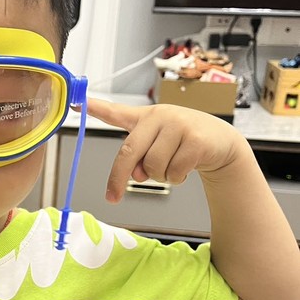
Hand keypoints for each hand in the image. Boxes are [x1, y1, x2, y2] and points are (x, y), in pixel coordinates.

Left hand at [86, 99, 244, 202]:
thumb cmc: (184, 143)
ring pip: (152, 167)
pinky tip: (188, 166)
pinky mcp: (195, 139)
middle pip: (129, 152)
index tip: (77, 102)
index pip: (117, 112)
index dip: (96, 108)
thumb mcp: (158, 146)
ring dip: (160, 177)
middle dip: (118, 178)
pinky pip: (173, 172)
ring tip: (174, 165)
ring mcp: (178, 125)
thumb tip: (135, 175)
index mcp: (146, 117)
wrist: (222, 142)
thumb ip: (139, 159)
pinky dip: (178, 178)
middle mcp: (159, 116)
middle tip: (112, 197)